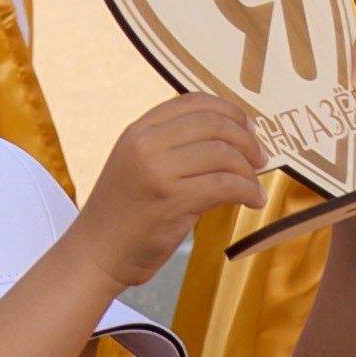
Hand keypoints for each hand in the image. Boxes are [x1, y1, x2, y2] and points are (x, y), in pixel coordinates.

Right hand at [76, 94, 267, 290]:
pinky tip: (252, 201)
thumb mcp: (137, 166)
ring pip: (224, 154)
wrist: (94, 254)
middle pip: (214, 123)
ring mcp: (157, 171)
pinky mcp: (172, 200)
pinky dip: (248, 191)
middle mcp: (145, 144)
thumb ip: (171, 148)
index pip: (194, 102)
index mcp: (138, 131)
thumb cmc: (121, 217)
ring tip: (254, 186)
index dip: (229, 111)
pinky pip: (226, 185)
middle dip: (247, 140)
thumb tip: (228, 142)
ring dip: (249, 170)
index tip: (248, 129)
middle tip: (260, 158)